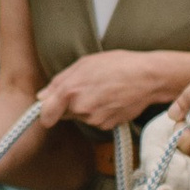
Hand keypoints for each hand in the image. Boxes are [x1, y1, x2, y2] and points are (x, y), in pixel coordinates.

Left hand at [35, 50, 189, 136]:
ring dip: (87, 107)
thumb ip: (58, 82)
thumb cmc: (117, 65)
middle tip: (87, 88)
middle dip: (70, 104)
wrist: (148, 78)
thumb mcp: (84, 64)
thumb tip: (42, 97)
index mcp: (70, 91)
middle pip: (65, 113)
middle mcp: (80, 108)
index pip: (46, 114)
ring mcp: (94, 119)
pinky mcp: (107, 126)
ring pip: (81, 117)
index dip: (45, 113)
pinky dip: (100, 112)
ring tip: (103, 90)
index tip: (47, 112)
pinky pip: (95, 120)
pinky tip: (111, 99)